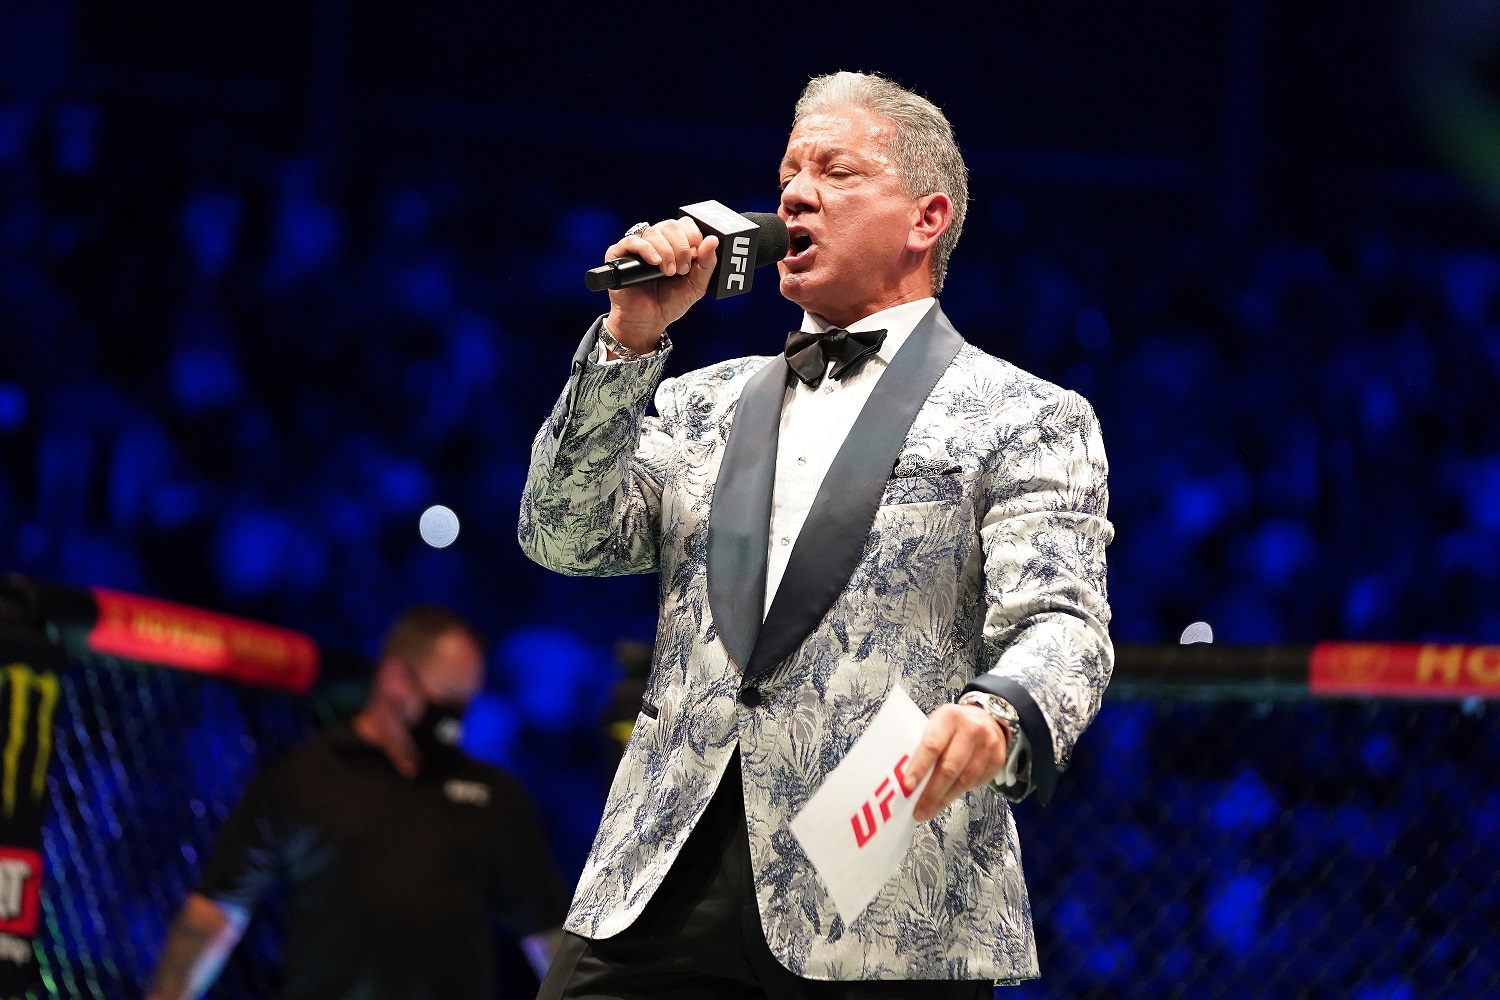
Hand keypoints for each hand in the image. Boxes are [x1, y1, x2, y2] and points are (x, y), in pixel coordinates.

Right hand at [603, 216, 719, 352]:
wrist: (648, 321)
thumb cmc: (669, 303)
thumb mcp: (696, 285)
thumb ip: (707, 264)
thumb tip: (713, 240)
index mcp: (675, 244)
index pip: (685, 224)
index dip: (693, 235)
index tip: (696, 255)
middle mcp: (656, 241)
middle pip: (671, 225)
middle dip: (681, 247)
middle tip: (682, 269)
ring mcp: (638, 246)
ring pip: (654, 232)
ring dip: (667, 252)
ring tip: (668, 273)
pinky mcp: (619, 254)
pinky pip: (632, 241)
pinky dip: (647, 249)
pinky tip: (655, 263)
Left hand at [903, 703, 1009, 821]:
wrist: (986, 718)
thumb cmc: (953, 725)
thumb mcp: (937, 724)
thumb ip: (924, 746)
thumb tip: (907, 778)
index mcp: (949, 718)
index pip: (932, 745)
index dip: (919, 768)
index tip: (908, 786)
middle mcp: (971, 730)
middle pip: (949, 767)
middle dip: (932, 793)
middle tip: (919, 810)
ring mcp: (988, 745)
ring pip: (964, 780)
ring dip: (944, 799)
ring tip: (930, 810)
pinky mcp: (998, 759)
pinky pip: (976, 783)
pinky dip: (960, 793)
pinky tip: (948, 797)